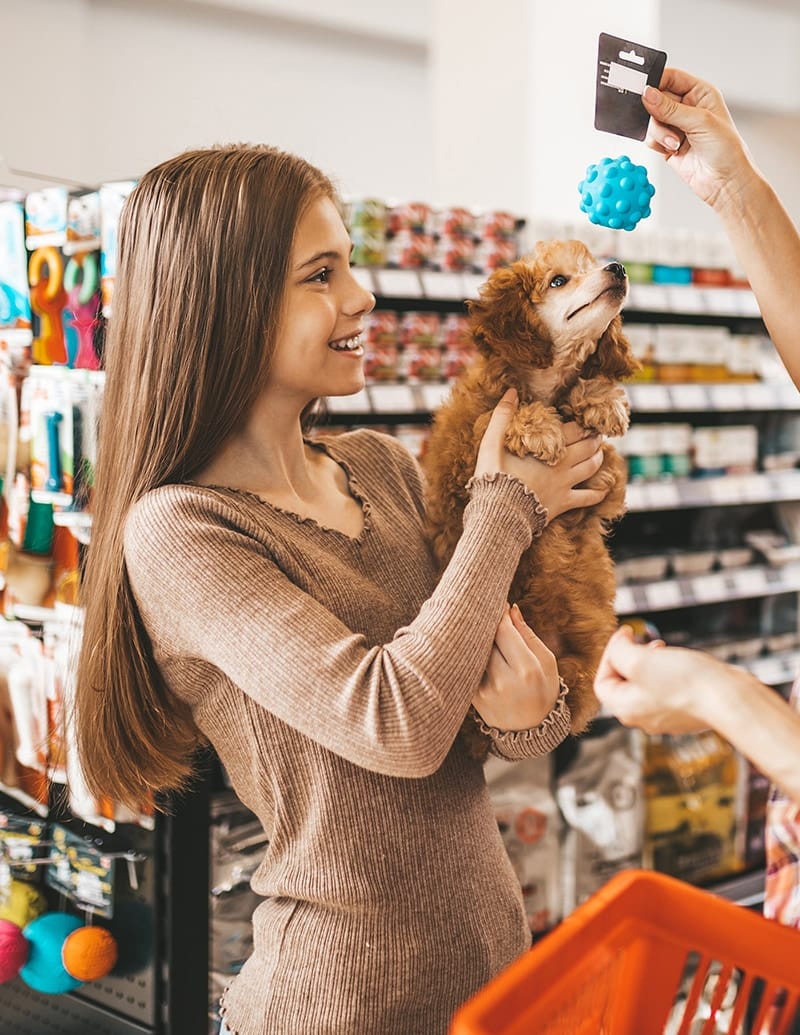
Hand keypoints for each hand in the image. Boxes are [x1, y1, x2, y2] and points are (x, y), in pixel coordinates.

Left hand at [472, 604, 559, 729]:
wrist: (531, 730)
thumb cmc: (543, 690)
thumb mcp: (547, 662)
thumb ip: (527, 634)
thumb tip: (511, 609)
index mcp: (527, 670)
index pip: (503, 630)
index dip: (499, 614)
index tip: (499, 605)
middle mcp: (503, 680)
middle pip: (486, 639)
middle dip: (486, 624)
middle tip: (487, 613)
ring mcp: (485, 690)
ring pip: (475, 652)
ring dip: (477, 639)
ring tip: (482, 632)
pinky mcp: (473, 697)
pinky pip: (469, 667)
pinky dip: (471, 656)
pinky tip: (476, 651)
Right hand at [474, 389, 605, 520]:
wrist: (499, 515)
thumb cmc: (493, 478)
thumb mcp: (491, 445)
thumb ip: (502, 417)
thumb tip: (511, 391)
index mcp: (549, 449)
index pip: (574, 430)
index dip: (581, 423)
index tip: (584, 419)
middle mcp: (562, 465)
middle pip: (588, 447)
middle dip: (594, 438)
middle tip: (595, 433)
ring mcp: (565, 485)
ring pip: (591, 468)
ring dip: (598, 458)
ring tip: (599, 452)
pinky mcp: (563, 504)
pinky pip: (588, 498)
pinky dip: (598, 493)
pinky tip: (603, 490)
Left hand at [594, 624, 733, 734]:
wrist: (730, 700)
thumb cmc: (684, 681)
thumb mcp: (640, 660)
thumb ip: (619, 651)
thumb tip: (618, 644)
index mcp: (626, 709)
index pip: (602, 682)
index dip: (608, 654)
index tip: (625, 634)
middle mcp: (643, 719)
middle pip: (623, 684)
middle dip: (629, 657)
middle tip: (642, 640)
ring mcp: (666, 718)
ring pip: (646, 685)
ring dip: (649, 663)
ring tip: (662, 648)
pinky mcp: (686, 713)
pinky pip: (668, 690)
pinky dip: (668, 673)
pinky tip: (681, 662)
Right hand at [641, 68, 759, 210]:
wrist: (725, 182)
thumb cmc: (726, 150)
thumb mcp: (700, 122)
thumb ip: (670, 108)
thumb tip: (647, 94)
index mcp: (700, 93)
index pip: (671, 77)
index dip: (656, 82)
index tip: (644, 91)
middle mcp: (687, 107)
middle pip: (656, 100)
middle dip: (657, 114)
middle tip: (665, 123)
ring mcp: (676, 127)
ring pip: (651, 120)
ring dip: (659, 132)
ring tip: (675, 143)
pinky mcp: (667, 145)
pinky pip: (650, 138)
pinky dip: (656, 144)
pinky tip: (671, 150)